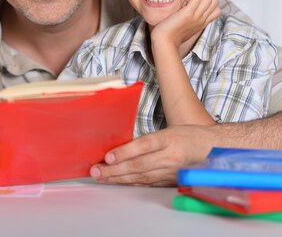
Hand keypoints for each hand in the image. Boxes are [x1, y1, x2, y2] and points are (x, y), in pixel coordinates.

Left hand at [89, 125, 215, 185]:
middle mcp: (170, 156)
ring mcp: (172, 171)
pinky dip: (132, 182)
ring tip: (102, 177)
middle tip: (96, 170)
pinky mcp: (172, 180)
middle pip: (138, 164)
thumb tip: (122, 147)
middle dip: (114, 169)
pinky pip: (149, 182)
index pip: (143, 146)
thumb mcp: (169, 131)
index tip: (107, 157)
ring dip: (119, 178)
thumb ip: (149, 139)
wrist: (215, 149)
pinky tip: (119, 181)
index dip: (124, 152)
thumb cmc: (190, 136)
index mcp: (169, 139)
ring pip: (141, 176)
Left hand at [151, 0, 219, 50]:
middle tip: (191, 5)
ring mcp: (196, 17)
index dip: (208, 4)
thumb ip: (193, 21)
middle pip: (215, 2)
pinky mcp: (188, 14)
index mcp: (202, 23)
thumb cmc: (172, 36)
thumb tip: (191, 13)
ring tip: (187, 5)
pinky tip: (182, 6)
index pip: (217, 10)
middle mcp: (202, 20)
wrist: (165, 42)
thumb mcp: (188, 29)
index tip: (196, 8)